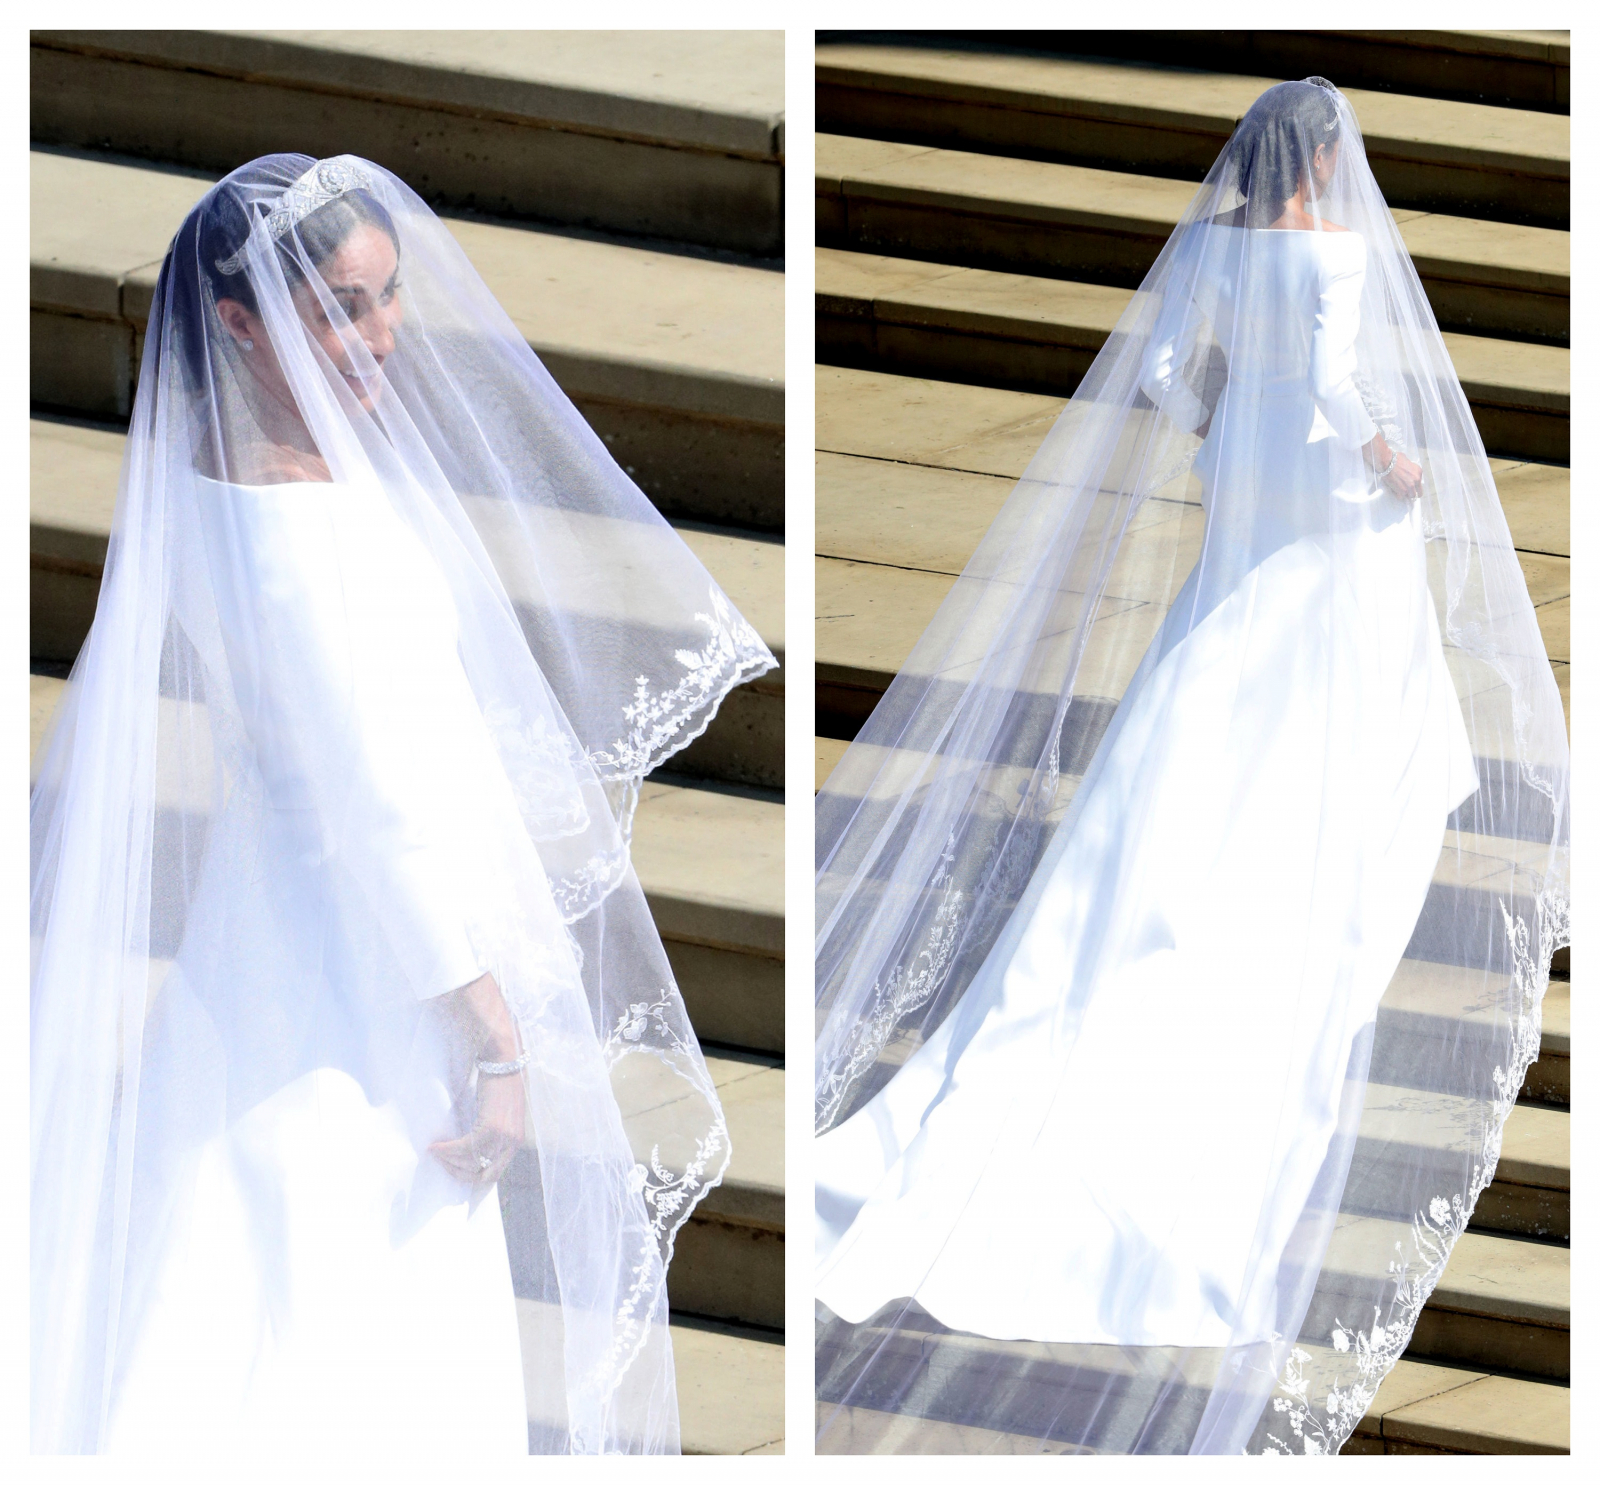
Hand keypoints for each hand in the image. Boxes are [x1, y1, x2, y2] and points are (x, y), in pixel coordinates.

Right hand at [429, 1068, 524, 1185]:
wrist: (504, 1063)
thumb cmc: (499, 1087)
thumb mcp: (499, 1118)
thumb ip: (490, 1137)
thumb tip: (467, 1153)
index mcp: (515, 1143)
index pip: (493, 1174)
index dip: (471, 1176)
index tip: (453, 1170)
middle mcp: (512, 1144)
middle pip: (482, 1175)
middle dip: (458, 1173)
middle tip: (442, 1163)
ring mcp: (503, 1137)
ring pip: (471, 1162)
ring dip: (449, 1160)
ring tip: (436, 1152)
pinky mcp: (491, 1127)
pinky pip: (465, 1148)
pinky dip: (448, 1150)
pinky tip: (436, 1146)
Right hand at [1383, 450, 1423, 500]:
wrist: (1387, 462)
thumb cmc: (1395, 459)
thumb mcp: (1408, 462)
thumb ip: (1410, 469)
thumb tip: (1407, 471)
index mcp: (1419, 472)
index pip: (1420, 483)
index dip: (1415, 486)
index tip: (1411, 486)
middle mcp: (1416, 480)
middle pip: (1418, 492)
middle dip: (1412, 492)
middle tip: (1407, 492)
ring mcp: (1409, 486)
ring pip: (1411, 496)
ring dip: (1406, 494)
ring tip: (1401, 492)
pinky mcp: (1401, 491)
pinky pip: (1401, 497)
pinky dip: (1398, 495)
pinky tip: (1395, 491)